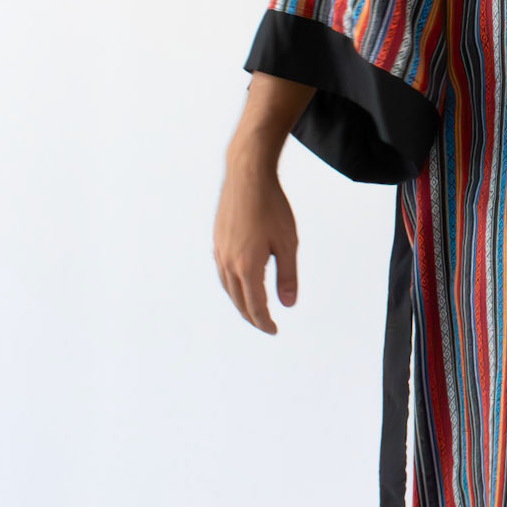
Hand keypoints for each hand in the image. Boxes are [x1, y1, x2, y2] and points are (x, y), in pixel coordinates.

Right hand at [213, 140, 300, 333]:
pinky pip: (222, 273)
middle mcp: (228, 262)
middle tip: (265, 326)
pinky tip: (239, 284)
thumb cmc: (272, 207)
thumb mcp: (288, 243)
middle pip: (238, 301)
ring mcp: (220, 251)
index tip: (274, 331)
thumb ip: (288, 276)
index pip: (255, 306)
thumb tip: (288, 305)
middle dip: (252, 317)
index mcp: (247, 266)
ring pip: (227, 288)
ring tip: (253, 310)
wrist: (247, 176)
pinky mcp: (217, 241)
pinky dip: (231, 286)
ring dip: (240, 303)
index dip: (265, 322)